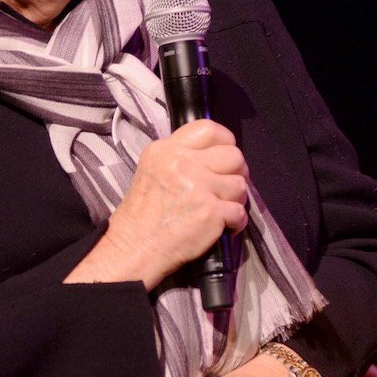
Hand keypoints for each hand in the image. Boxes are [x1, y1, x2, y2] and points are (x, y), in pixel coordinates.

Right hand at [66, 120, 248, 287]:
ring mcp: (198, 187)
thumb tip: (215, 155)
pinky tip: (223, 226)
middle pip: (233, 155)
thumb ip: (180, 157)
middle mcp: (182, 164)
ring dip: (235, 199)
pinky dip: (236, 222)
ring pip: (240, 185)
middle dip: (236, 172)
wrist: (136, 247)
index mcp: (166, 150)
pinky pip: (240, 212)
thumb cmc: (144, 214)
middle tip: (226, 186)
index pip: (210, 129)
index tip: (224, 158)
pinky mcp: (210, 212)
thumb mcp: (152, 169)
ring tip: (220, 208)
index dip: (225, 142)